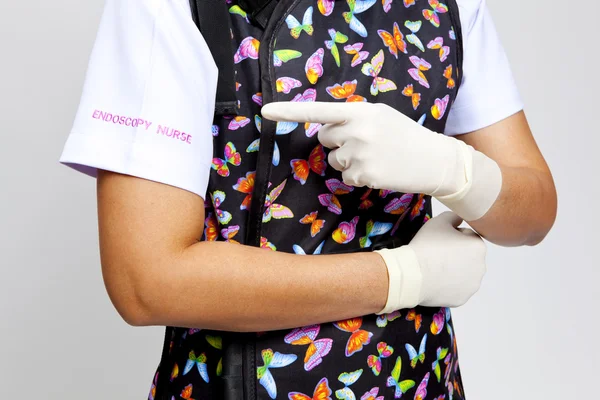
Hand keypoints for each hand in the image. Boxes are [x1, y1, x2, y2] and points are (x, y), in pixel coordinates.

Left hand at [261, 101, 467, 195]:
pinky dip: (359, 177)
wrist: (435, 160)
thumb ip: (354, 118)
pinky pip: (346, 177)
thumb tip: (326, 129)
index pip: (319, 110)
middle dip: (338, 142)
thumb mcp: (381, 116)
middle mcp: (357, 130)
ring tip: (376, 157)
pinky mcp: (363, 175)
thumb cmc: (406, 135)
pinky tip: (378, 171)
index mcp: (361, 111)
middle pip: (324, 139)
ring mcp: (359, 154)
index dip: (289, 111)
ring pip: (334, 160)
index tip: (265, 111)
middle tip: (364, 143)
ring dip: (349, 161)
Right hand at [375, 211, 486, 311]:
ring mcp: (472, 285)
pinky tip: (436, 280)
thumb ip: (454, 216)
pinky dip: (449, 285)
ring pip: (464, 273)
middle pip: (468, 256)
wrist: (412, 274)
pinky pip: (457, 288)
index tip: (439, 241)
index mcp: (478, 246)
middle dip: (456, 254)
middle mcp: (481, 266)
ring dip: (455, 270)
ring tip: (435, 268)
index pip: (467, 236)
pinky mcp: (463, 298)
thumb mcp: (439, 221)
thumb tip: (459, 220)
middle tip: (437, 255)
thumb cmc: (426, 246)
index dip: (452, 236)